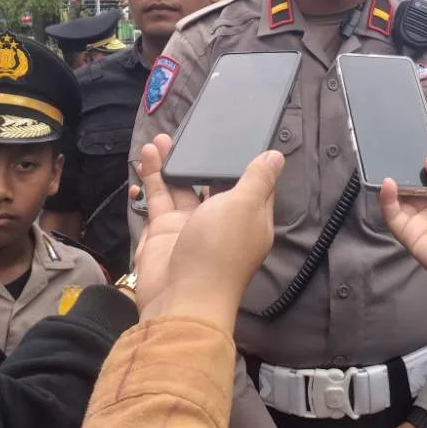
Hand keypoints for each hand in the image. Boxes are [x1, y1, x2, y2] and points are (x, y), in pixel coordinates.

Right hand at [130, 134, 283, 328]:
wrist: (180, 296)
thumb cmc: (219, 251)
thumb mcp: (245, 206)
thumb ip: (257, 178)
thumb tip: (276, 156)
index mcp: (250, 217)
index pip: (252, 183)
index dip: (244, 160)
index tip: (237, 134)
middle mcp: (221, 219)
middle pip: (213, 181)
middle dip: (203, 158)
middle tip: (193, 131)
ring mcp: (191, 224)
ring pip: (183, 185)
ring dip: (174, 161)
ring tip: (164, 137)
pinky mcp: (164, 228)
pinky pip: (160, 195)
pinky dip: (155, 174)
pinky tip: (150, 153)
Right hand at [379, 157, 426, 289]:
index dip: (423, 171)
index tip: (411, 155)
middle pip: (414, 191)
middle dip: (405, 176)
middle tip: (393, 157)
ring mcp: (421, 224)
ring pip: (400, 203)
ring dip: (394, 186)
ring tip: (387, 168)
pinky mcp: (410, 236)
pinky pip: (394, 217)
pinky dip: (387, 200)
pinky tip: (387, 183)